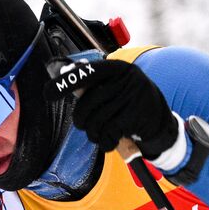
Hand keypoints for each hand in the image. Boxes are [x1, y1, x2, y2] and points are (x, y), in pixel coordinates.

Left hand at [47, 58, 180, 159]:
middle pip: (88, 102)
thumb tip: (62, 73)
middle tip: (83, 124)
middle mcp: (127, 79)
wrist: (159, 119)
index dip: (65, 83)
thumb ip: (92, 82)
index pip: (87, 73)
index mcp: (117, 68)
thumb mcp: (114, 85)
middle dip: (81, 119)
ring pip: (97, 120)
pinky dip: (104, 141)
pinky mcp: (137, 117)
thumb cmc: (128, 101)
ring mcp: (133, 97)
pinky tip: (108, 140)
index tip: (48, 94)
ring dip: (92, 132)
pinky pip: (109, 132)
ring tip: (97, 133)